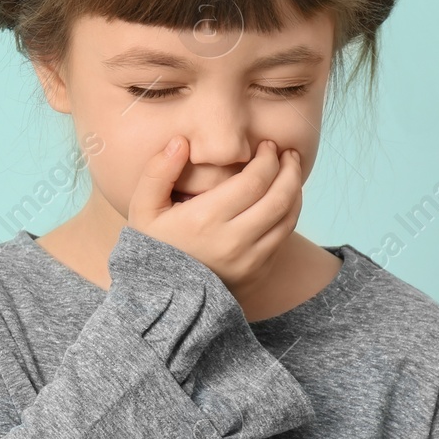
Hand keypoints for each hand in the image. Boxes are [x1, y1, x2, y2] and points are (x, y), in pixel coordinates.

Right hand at [126, 136, 303, 299]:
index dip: (267, 159)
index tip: (267, 146)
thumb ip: (158, 172)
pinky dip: (290, 213)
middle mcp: (233, 242)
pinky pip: (284, 237)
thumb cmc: (153, 246)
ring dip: (295, 190)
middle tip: (287, 154)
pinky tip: (285, 198)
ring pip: (288, 218)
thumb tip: (181, 142)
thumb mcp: (143, 209)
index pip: (254, 181)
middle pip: (279, 198)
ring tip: (291, 171)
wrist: (162, 296)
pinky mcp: (257, 273)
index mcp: (205, 220)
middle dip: (289, 169)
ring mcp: (248, 260)